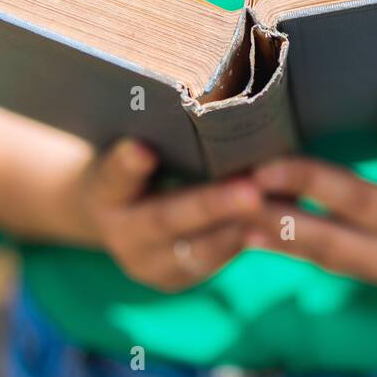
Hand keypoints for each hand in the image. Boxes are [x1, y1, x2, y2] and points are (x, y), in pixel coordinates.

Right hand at [70, 139, 261, 292]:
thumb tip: (210, 97)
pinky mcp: (174, 279)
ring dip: (238, 229)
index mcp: (101, 192)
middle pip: (165, 219)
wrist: (115, 214)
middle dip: (212, 206)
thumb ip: (158, 133)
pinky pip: (214, 261)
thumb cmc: (137, 158)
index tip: (142, 150)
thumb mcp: (134, 142)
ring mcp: (147, 264)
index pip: (112, 177)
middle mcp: (120, 233)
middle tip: (250, 192)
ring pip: (196, 250)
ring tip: (275, 209)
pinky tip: (275, 223)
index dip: (127, 166)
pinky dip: (245, 240)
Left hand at [244, 106, 376, 288]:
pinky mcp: (376, 275)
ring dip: (278, 221)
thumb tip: (373, 57)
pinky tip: (242, 228)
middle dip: (309, 184)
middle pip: (363, 203)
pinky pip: (323, 260)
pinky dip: (282, 244)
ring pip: (331, 243)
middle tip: (263, 166)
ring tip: (235, 198)